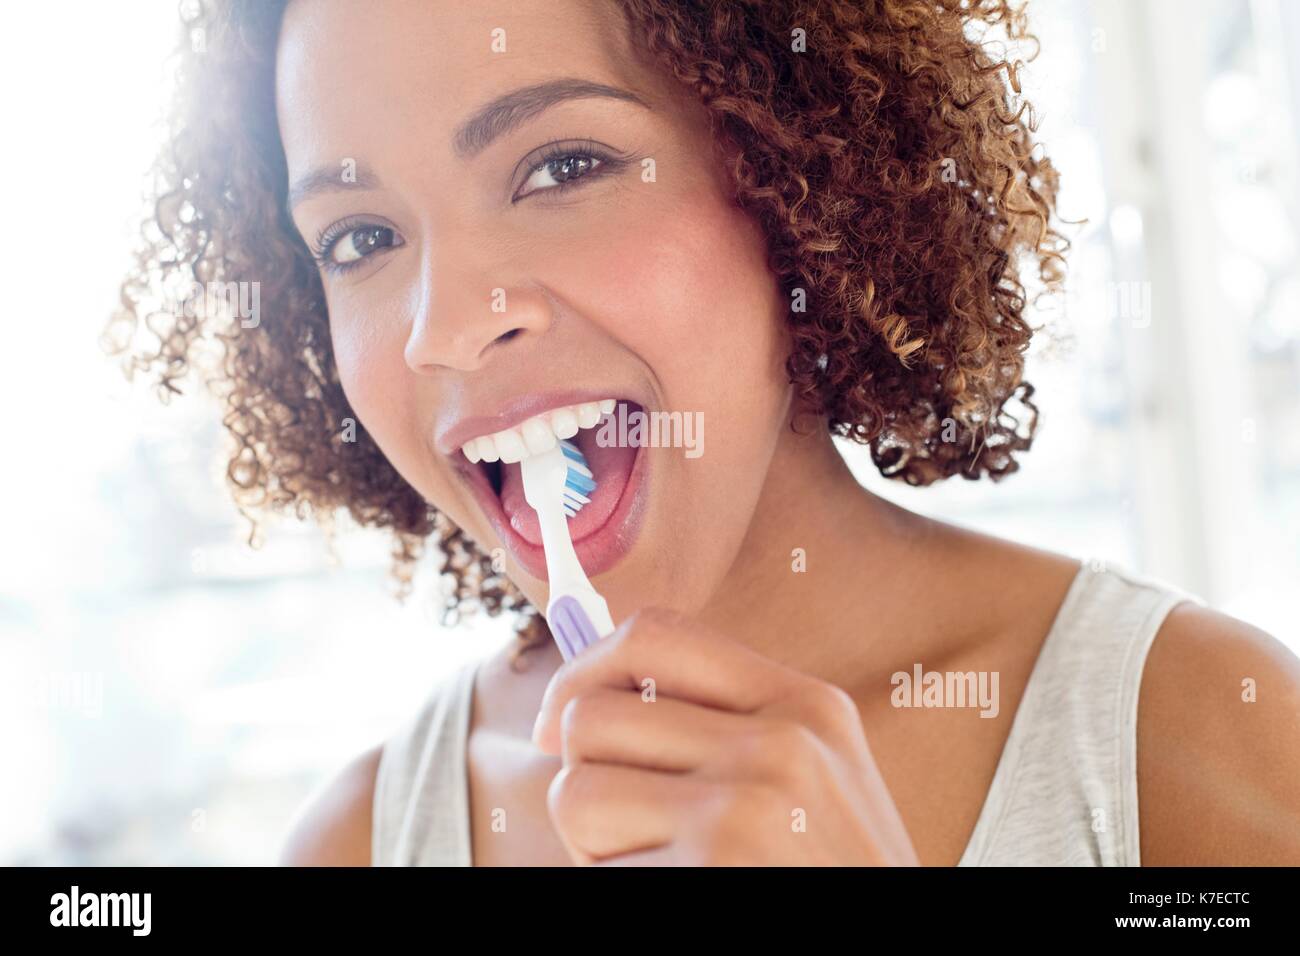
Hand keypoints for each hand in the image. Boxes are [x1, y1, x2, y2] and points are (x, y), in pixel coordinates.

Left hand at [531, 608, 919, 865]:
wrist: (893, 951)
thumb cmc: (832, 872)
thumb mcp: (816, 776)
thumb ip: (729, 723)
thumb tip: (581, 696)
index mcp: (806, 705)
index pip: (655, 633)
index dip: (584, 667)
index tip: (560, 717)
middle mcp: (782, 744)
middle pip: (593, 715)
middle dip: (586, 775)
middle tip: (627, 825)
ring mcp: (745, 809)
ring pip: (576, 791)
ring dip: (593, 841)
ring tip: (658, 864)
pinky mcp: (711, 870)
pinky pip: (594, 867)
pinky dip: (612, 884)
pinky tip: (679, 895)